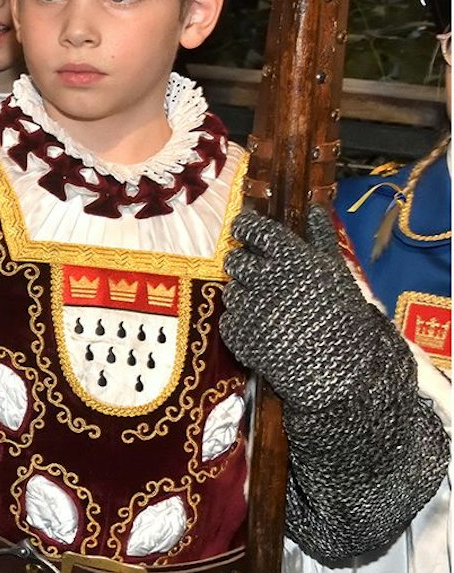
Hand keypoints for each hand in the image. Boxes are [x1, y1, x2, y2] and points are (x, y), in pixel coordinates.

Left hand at [223, 205, 409, 411]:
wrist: (340, 370)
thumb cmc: (342, 315)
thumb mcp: (336, 271)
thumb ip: (320, 236)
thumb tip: (314, 203)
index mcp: (292, 260)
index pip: (254, 230)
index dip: (245, 227)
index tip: (244, 229)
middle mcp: (267, 280)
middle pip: (235, 260)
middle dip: (243, 264)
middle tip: (260, 276)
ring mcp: (250, 308)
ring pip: (231, 290)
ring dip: (245, 296)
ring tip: (272, 310)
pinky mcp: (239, 335)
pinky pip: (229, 319)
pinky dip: (243, 322)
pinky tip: (266, 330)